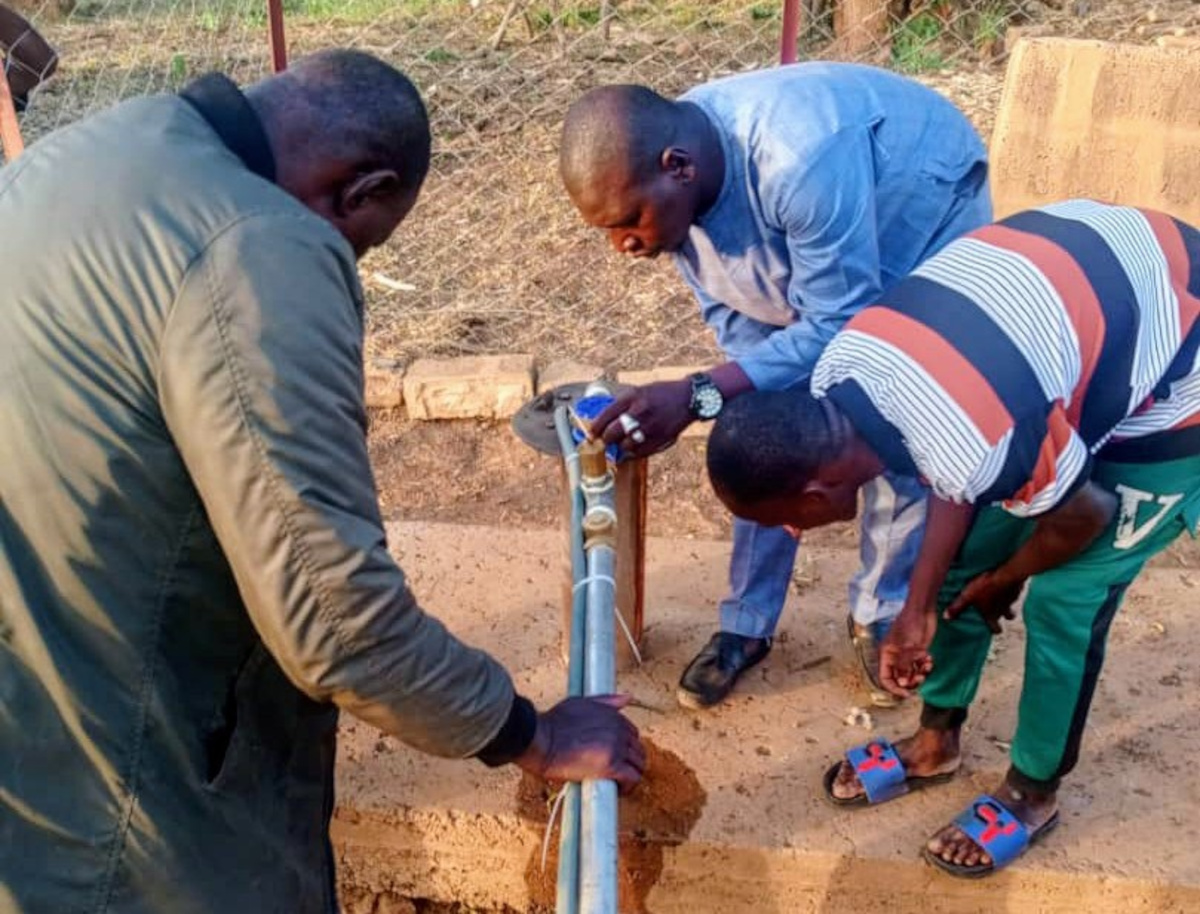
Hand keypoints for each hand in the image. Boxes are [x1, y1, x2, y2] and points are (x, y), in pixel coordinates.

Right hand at [513, 694, 644, 791]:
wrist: (541, 739)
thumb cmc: (554, 723)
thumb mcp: (581, 702)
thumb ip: (606, 701)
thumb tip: (627, 697)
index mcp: (613, 715)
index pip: (632, 734)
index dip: (625, 747)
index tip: (615, 757)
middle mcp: (619, 730)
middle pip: (638, 750)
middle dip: (630, 761)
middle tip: (615, 772)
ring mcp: (617, 747)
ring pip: (638, 764)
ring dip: (630, 774)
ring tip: (616, 782)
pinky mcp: (611, 765)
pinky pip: (632, 778)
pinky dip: (628, 786)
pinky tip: (617, 789)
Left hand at [590, 382, 692, 456]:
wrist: (689, 398)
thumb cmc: (662, 393)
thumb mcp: (640, 391)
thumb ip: (623, 404)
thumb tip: (604, 420)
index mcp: (633, 397)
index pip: (607, 415)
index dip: (596, 427)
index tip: (591, 433)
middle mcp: (640, 411)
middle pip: (613, 433)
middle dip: (605, 439)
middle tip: (603, 441)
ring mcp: (651, 427)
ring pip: (625, 445)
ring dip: (620, 446)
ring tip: (620, 443)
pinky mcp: (661, 438)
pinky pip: (640, 452)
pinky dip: (633, 452)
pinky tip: (632, 449)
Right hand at [878, 607, 938, 697]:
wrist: (923, 610)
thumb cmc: (911, 624)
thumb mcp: (907, 647)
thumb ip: (904, 666)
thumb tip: (902, 684)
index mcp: (887, 655)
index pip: (885, 678)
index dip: (895, 688)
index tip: (907, 694)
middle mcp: (895, 657)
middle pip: (899, 679)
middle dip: (910, 682)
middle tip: (920, 678)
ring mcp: (907, 655)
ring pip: (911, 674)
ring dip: (920, 674)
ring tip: (927, 666)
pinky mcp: (918, 652)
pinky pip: (920, 667)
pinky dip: (926, 667)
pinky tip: (930, 659)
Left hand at [944, 570, 1024, 633]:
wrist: (1007, 574)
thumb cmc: (986, 587)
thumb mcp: (967, 597)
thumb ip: (957, 607)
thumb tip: (945, 617)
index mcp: (993, 615)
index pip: (996, 629)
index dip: (994, 629)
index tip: (992, 627)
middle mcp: (1005, 609)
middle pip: (1009, 617)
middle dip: (1005, 615)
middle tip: (998, 610)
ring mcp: (1013, 598)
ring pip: (1012, 603)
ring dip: (1007, 600)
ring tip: (1000, 594)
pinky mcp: (1018, 587)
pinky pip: (1015, 590)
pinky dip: (1010, 588)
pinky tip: (1005, 581)